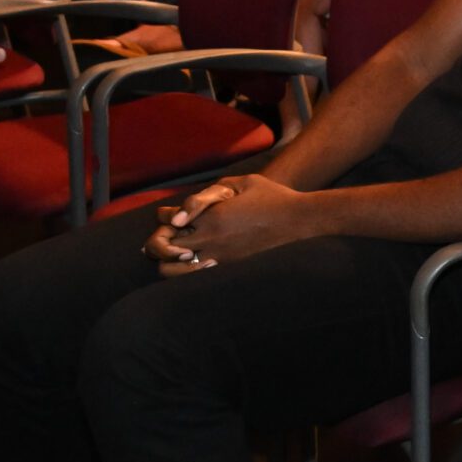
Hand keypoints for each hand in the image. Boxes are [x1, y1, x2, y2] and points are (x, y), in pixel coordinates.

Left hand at [147, 174, 317, 270]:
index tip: (174, 216)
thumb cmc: (274, 198)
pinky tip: (198, 263)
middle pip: (161, 248)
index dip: (166, 217)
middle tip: (170, 236)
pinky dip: (188, 272)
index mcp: (211, 217)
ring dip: (170, 261)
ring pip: (172, 270)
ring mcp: (219, 259)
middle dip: (159, 241)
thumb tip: (192, 203)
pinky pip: (195, 278)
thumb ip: (214, 190)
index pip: (168, 221)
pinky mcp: (230, 270)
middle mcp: (210, 240)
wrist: (301, 222)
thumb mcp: (244, 182)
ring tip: (180, 254)